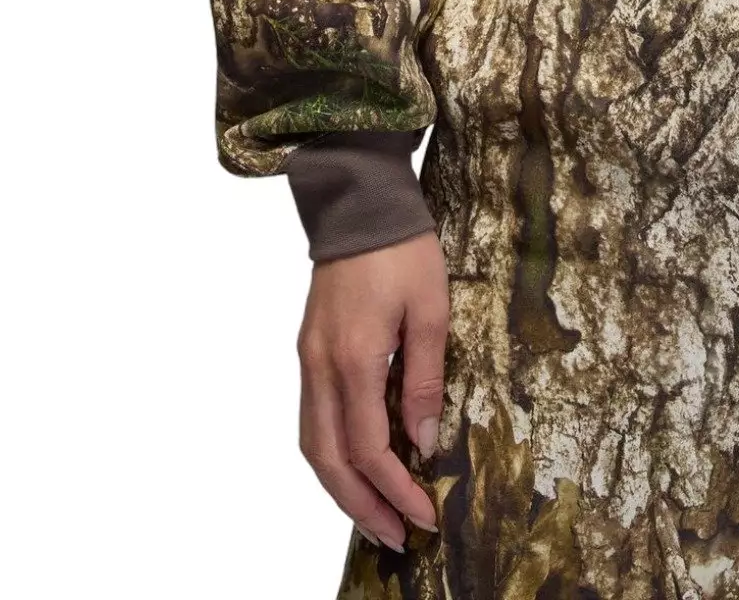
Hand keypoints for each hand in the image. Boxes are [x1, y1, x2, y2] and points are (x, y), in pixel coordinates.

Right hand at [296, 230, 448, 551]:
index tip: (424, 516)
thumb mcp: (431, 308)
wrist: (359, 201)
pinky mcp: (308, 350)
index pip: (367, 448)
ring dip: (340, 488)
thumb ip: (425, 376)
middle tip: (396, 538)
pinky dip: (330, 455)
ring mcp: (307, 359)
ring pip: (312, 444)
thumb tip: (424, 439)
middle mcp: (319, 366)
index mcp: (352, 358)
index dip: (394, 490)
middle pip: (328, 460)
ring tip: (375, 515)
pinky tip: (355, 466)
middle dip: (361, 506)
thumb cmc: (402, 248)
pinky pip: (311, 419)